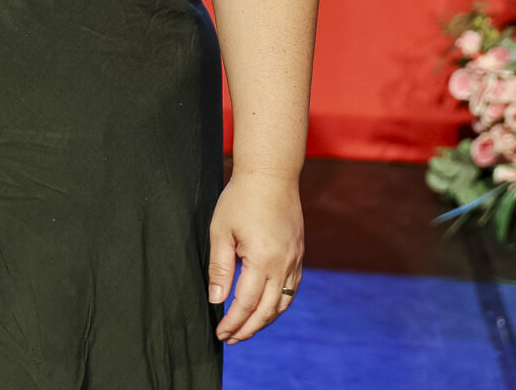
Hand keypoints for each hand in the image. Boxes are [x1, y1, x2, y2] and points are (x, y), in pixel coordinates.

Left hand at [207, 171, 304, 344]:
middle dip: (248, 328)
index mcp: (262, 260)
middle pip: (267, 310)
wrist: (271, 175)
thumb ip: (220, 268)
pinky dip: (278, 305)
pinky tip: (265, 308)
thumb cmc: (241, 199)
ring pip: (283, 304)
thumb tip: (216, 300)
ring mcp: (294, 260)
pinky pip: (292, 289)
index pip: (246, 303)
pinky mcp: (298, 254)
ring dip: (264, 320)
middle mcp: (283, 265)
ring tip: (246, 329)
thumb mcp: (221, 232)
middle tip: (230, 339)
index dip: (232, 322)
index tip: (220, 333)